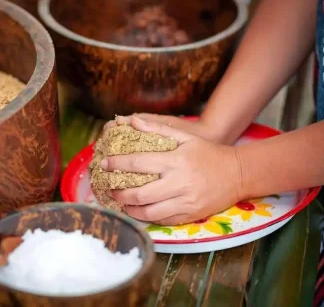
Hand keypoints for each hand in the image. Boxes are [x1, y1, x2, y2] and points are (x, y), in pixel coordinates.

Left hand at [100, 116, 242, 224]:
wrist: (238, 174)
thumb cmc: (209, 153)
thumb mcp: (185, 136)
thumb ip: (157, 129)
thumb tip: (132, 121)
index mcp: (175, 161)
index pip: (137, 163)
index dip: (117, 164)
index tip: (104, 164)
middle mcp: (178, 183)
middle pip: (139, 193)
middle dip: (118, 192)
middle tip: (108, 188)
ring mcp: (185, 202)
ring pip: (148, 212)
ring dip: (129, 209)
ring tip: (119, 202)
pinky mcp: (190, 215)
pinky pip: (162, 220)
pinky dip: (146, 217)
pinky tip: (137, 211)